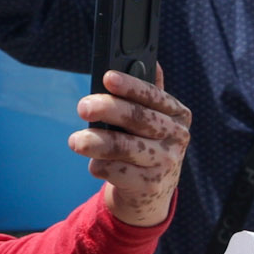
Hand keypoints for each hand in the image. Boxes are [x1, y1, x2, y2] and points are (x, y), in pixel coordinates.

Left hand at [73, 69, 187, 227]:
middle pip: (138, 119)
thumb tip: (151, 61)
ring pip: (124, 147)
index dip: (130, 86)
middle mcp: (177, 137)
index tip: (107, 77)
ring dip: (95, 142)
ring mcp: (166, 163)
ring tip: (75, 141)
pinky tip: (95, 164)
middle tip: (83, 107)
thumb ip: (149, 94)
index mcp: (178, 114)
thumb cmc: (146, 145)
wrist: (150, 192)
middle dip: (108, 109)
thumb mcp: (154, 119)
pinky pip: (117, 171)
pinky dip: (99, 166)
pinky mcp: (149, 185)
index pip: (153, 95)